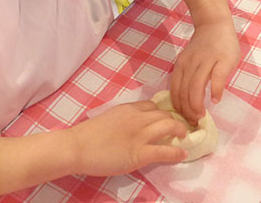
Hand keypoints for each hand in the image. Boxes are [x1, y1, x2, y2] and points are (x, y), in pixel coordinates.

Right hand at [68, 101, 187, 175]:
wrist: (77, 147)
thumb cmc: (87, 135)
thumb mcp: (108, 119)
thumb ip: (123, 119)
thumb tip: (132, 127)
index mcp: (127, 108)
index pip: (152, 105)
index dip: (162, 113)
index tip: (166, 120)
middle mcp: (137, 118)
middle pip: (164, 114)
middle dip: (174, 120)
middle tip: (179, 129)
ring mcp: (140, 135)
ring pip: (169, 126)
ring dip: (180, 131)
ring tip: (184, 138)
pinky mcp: (140, 153)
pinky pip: (166, 151)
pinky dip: (177, 153)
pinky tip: (183, 155)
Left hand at [170, 20, 239, 124]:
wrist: (215, 25)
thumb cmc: (203, 47)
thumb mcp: (188, 61)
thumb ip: (186, 77)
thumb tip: (185, 102)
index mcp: (181, 65)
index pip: (175, 90)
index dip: (178, 107)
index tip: (184, 118)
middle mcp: (190, 64)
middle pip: (184, 91)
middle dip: (187, 110)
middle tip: (193, 121)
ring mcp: (206, 61)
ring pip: (196, 86)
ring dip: (197, 104)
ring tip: (201, 115)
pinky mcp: (222, 60)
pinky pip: (217, 78)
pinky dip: (215, 91)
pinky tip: (215, 100)